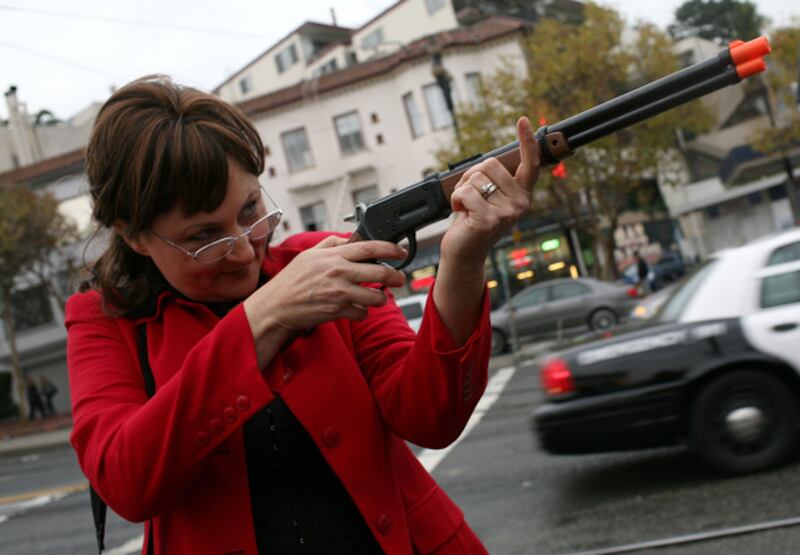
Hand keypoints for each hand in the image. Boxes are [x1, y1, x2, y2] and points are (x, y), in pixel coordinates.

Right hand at [243, 236, 406, 342]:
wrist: (276, 306)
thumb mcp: (308, 255)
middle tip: (399, 278)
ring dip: (380, 298)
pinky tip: (355, 309)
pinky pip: (362, 313)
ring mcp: (339, 292)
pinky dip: (362, 312)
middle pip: (380, 271)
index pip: (370, 246)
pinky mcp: (338, 311)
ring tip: (376, 296)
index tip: (400, 252)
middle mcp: (339, 272)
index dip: (390, 248)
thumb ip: (330, 245)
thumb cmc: (291, 281)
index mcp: (334, 256)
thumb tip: (348, 239)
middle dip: (396, 276)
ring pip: (376, 296)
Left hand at [440, 117, 539, 267]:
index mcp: (522, 196)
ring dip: (462, 189)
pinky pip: (466, 192)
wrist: (464, 253)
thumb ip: (496, 181)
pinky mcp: (489, 220)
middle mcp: (520, 204)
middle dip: (472, 176)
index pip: (530, 164)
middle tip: (470, 196)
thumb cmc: (473, 223)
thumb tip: (492, 162)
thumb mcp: (489, 199)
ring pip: (476, 177)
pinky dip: (455, 199)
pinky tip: (460, 213)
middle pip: (491, 164)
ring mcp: (506, 213)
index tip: (523, 120)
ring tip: (466, 207)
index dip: (527, 141)